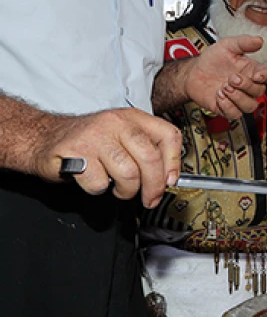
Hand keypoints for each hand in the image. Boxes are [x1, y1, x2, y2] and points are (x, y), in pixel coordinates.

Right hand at [43, 109, 181, 208]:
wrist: (43, 137)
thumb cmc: (86, 141)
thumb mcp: (121, 136)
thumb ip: (145, 150)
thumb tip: (168, 178)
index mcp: (133, 117)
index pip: (168, 136)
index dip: (174, 162)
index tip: (171, 180)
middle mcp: (116, 123)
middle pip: (150, 159)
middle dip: (154, 186)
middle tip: (149, 198)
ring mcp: (95, 137)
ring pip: (128, 174)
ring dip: (126, 190)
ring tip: (118, 188)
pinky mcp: (76, 153)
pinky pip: (99, 184)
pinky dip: (98, 190)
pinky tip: (92, 180)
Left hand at [186, 35, 266, 118]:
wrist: (193, 73)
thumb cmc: (212, 60)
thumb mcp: (227, 46)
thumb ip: (244, 42)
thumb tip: (259, 40)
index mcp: (252, 71)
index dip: (266, 77)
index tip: (257, 75)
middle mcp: (247, 86)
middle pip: (260, 92)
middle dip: (246, 86)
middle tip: (231, 78)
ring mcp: (238, 98)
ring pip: (251, 106)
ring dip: (238, 98)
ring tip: (224, 88)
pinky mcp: (227, 108)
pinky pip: (235, 115)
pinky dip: (228, 107)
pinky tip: (219, 96)